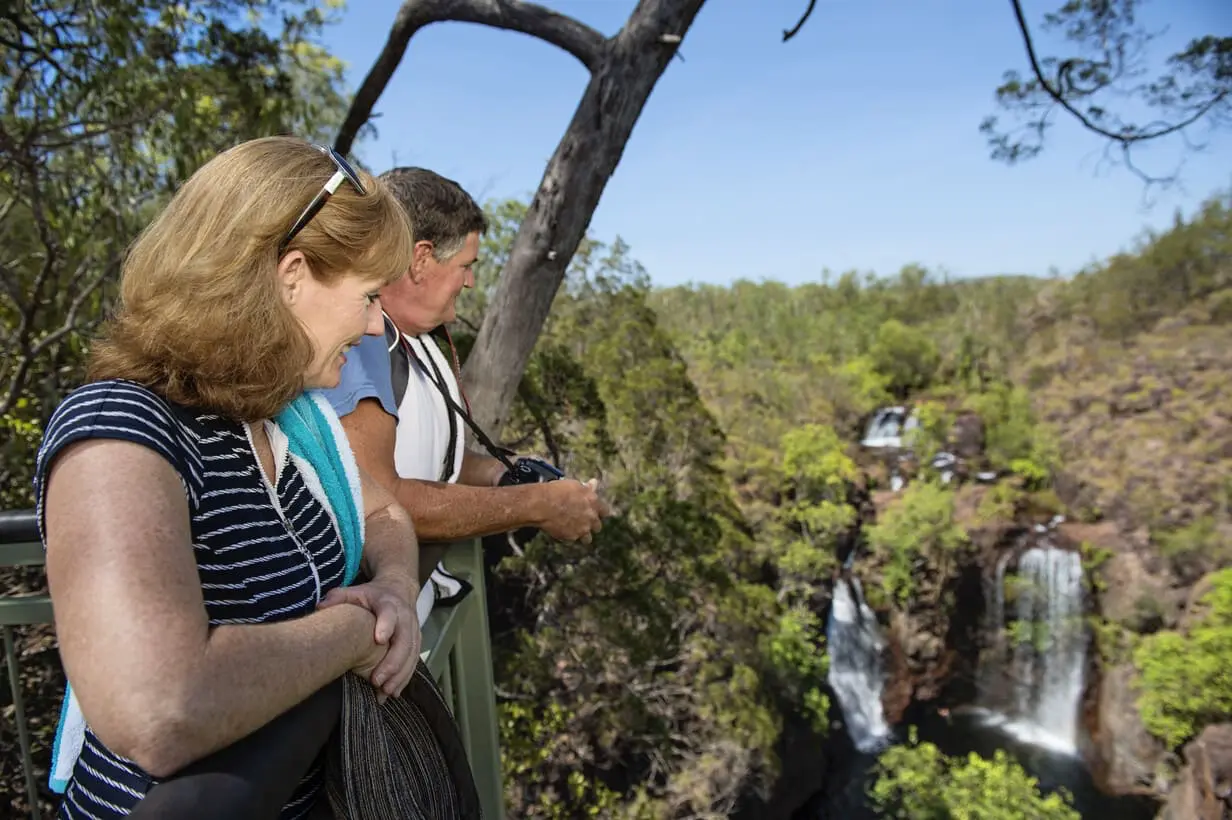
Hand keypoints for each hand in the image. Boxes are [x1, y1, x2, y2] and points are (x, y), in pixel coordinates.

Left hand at [318, 572, 420, 701]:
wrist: (399, 590)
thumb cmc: (373, 595)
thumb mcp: (356, 591)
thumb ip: (339, 597)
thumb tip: (320, 606)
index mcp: (389, 604)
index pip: (390, 614)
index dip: (386, 626)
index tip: (378, 640)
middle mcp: (405, 617)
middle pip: (404, 641)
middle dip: (392, 663)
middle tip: (377, 681)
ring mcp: (413, 631)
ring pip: (411, 654)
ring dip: (400, 675)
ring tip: (385, 692)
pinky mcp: (416, 642)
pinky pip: (413, 662)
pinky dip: (404, 678)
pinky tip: (393, 693)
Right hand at [537, 478, 611, 543]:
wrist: (542, 505)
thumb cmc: (556, 491)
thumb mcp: (574, 485)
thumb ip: (587, 488)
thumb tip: (594, 483)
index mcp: (593, 502)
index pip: (605, 511)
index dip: (599, 512)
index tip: (594, 512)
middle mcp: (591, 517)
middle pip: (598, 526)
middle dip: (591, 525)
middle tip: (582, 521)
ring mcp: (582, 529)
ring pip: (587, 538)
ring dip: (582, 535)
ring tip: (572, 530)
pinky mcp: (572, 537)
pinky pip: (573, 539)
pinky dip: (568, 536)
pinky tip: (561, 530)